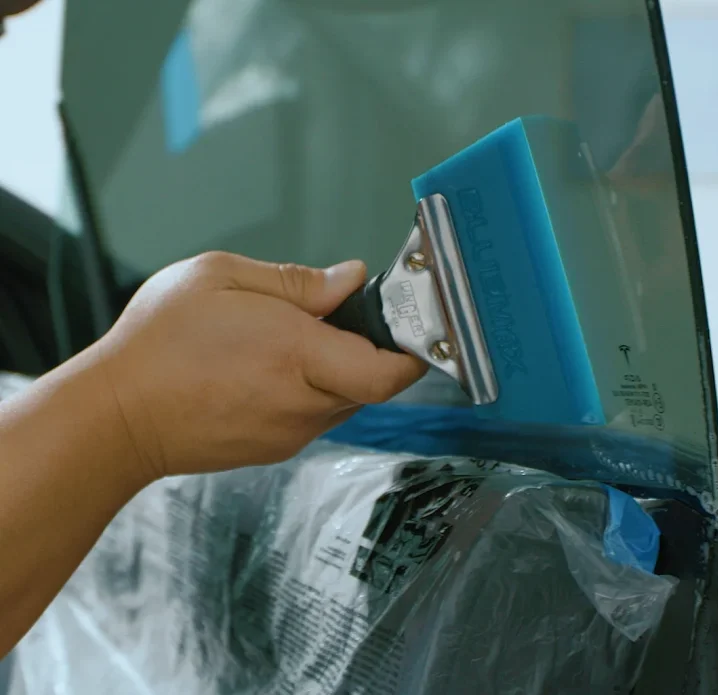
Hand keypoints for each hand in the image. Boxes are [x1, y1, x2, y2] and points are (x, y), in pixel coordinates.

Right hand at [94, 252, 426, 481]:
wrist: (116, 418)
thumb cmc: (157, 342)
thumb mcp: (218, 277)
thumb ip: (295, 280)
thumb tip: (348, 280)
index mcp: (295, 353)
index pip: (388, 370)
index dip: (412, 350)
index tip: (411, 325)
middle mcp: (302, 402)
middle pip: (374, 383)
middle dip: (370, 350)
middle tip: (338, 319)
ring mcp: (290, 433)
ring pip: (347, 401)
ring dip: (339, 370)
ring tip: (291, 343)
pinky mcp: (275, 449)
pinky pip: (316, 416)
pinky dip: (313, 391)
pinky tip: (271, 370)